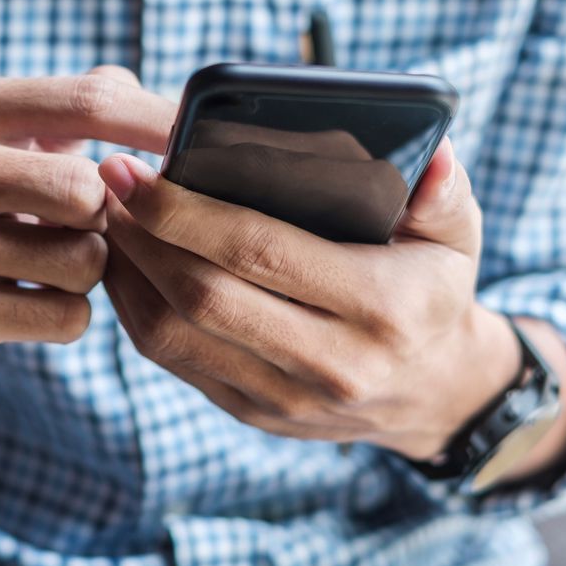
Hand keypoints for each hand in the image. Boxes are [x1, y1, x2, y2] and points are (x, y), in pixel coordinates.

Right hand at [0, 67, 176, 376]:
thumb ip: (74, 108)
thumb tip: (169, 106)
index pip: (85, 101)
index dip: (155, 122)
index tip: (200, 140)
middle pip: (89, 190)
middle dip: (108, 216)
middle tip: (87, 224)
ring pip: (84, 260)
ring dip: (90, 270)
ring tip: (48, 263)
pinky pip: (66, 316)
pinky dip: (69, 314)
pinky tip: (29, 301)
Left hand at [99, 140, 560, 461]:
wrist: (433, 393)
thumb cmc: (433, 293)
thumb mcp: (457, 237)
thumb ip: (444, 193)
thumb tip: (433, 154)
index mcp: (380, 307)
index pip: (261, 252)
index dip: (186, 211)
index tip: (136, 170)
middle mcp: (331, 362)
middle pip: (203, 295)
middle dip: (142, 236)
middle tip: (108, 184)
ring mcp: (286, 396)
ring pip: (174, 336)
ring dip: (128, 274)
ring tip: (109, 220)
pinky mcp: (253, 411)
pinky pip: (174, 361)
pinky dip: (136, 310)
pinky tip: (126, 265)